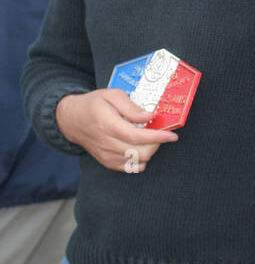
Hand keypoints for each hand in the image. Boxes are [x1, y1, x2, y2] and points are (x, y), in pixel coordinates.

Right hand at [55, 89, 178, 172]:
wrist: (72, 120)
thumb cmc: (93, 104)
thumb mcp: (111, 95)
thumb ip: (131, 106)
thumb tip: (149, 116)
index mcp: (108, 124)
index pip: (137, 136)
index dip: (157, 137)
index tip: (172, 136)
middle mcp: (106, 143)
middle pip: (140, 152)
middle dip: (156, 144)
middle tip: (159, 133)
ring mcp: (106, 155)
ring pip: (137, 162)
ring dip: (149, 152)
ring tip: (149, 139)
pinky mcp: (107, 162)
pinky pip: (130, 168)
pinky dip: (140, 160)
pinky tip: (140, 148)